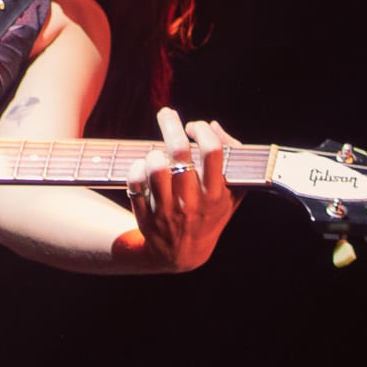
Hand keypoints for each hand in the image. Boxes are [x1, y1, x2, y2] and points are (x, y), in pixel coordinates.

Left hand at [123, 108, 241, 272]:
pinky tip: (144, 167)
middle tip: (166, 113)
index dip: (202, 130)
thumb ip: (232, 158)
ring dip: (154, 151)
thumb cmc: (210, 213)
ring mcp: (167, 210)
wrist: (184, 253)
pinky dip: (137, 167)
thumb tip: (213, 125)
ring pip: (154, 165)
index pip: (212, 151)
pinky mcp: (145, 215)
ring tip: (157, 153)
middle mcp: (192, 202)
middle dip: (171, 124)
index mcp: (216, 195)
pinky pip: (134, 181)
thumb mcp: (232, 193)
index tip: (195, 126)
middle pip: (179, 152)